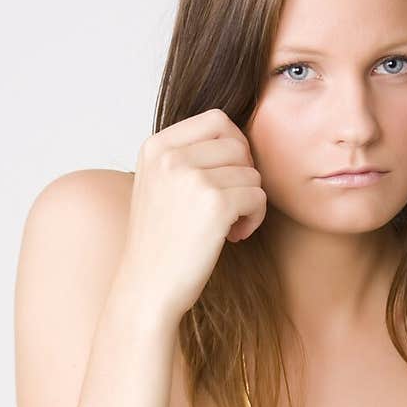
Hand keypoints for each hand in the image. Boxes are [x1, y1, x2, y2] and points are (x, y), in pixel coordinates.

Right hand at [117, 107, 266, 326]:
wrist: (148, 287)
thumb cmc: (159, 242)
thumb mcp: (158, 185)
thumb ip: (186, 156)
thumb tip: (237, 137)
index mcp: (156, 146)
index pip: (217, 119)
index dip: (234, 147)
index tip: (227, 179)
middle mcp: (171, 156)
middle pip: (238, 144)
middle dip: (244, 175)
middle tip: (231, 205)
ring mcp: (192, 177)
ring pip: (252, 172)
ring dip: (250, 200)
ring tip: (229, 226)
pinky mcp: (215, 204)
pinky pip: (258, 196)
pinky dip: (255, 218)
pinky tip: (235, 236)